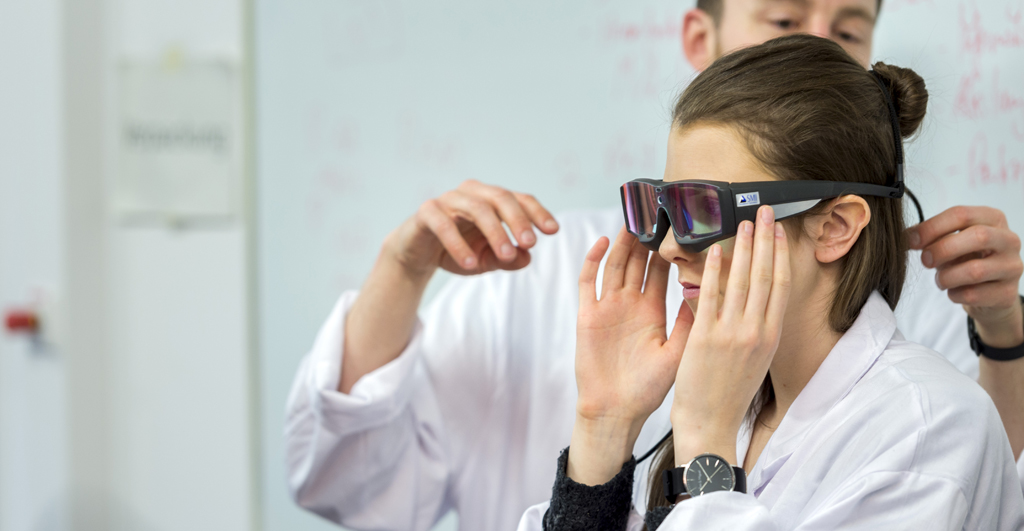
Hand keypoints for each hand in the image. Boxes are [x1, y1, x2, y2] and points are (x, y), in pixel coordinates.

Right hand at [384, 179, 558, 279]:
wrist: (417, 254)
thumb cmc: (457, 251)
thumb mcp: (486, 260)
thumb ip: (507, 258)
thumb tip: (527, 258)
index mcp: (491, 199)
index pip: (519, 199)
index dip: (537, 213)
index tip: (553, 231)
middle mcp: (472, 193)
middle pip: (501, 198)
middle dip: (518, 220)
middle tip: (530, 243)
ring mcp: (448, 199)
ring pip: (476, 208)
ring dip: (494, 232)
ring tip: (505, 256)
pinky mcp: (427, 212)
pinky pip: (444, 224)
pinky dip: (458, 244)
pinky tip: (469, 263)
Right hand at [568, 227, 694, 484]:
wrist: (616, 411)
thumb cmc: (647, 389)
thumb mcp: (677, 353)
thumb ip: (689, 322)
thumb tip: (710, 291)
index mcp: (652, 311)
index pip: (661, 270)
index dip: (669, 248)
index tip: (680, 224)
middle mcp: (630, 304)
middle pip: (636, 261)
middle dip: (644, 236)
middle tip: (654, 208)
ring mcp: (607, 307)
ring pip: (614, 265)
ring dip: (622, 241)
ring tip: (633, 217)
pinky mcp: (587, 315)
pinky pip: (588, 282)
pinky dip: (593, 261)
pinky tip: (602, 242)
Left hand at [671, 207, 790, 464]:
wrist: (710, 422)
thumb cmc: (728, 393)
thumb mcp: (754, 359)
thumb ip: (755, 328)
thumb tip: (754, 300)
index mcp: (770, 336)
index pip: (779, 286)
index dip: (780, 255)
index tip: (779, 231)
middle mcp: (756, 331)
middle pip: (764, 276)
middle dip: (766, 240)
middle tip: (766, 211)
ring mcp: (732, 333)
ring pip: (741, 281)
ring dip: (743, 247)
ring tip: (743, 222)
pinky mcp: (707, 337)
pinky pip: (711, 296)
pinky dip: (713, 271)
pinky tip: (713, 250)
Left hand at [909, 206, 1023, 346]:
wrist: (988, 293)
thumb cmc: (966, 259)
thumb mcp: (951, 241)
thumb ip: (931, 236)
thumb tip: (906, 237)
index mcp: (993, 219)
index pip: (962, 214)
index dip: (931, 227)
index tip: (910, 241)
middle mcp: (1009, 240)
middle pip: (978, 236)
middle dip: (943, 249)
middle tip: (925, 261)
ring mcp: (1012, 267)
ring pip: (975, 270)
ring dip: (946, 277)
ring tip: (940, 280)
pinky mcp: (1007, 293)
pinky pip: (974, 294)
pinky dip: (955, 294)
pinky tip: (954, 292)